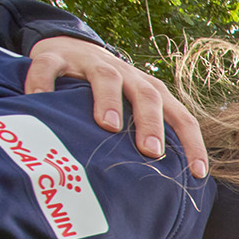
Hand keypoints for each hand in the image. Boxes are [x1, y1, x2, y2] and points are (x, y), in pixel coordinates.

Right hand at [25, 36, 207, 178]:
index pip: (181, 118)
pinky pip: (50, 66)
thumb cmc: (111, 93)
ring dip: (110, 101)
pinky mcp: (58, 57)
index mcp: (152, 92)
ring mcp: (93, 64)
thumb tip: (163, 191)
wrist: (71, 46)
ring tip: (108, 126)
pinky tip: (40, 98)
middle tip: (152, 151)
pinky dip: (44, 81)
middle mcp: (128, 76)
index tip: (198, 174)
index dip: (193, 144)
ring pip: (107, 78)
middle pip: (148, 96)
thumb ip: (146, 139)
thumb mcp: (133, 111)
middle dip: (151, 123)